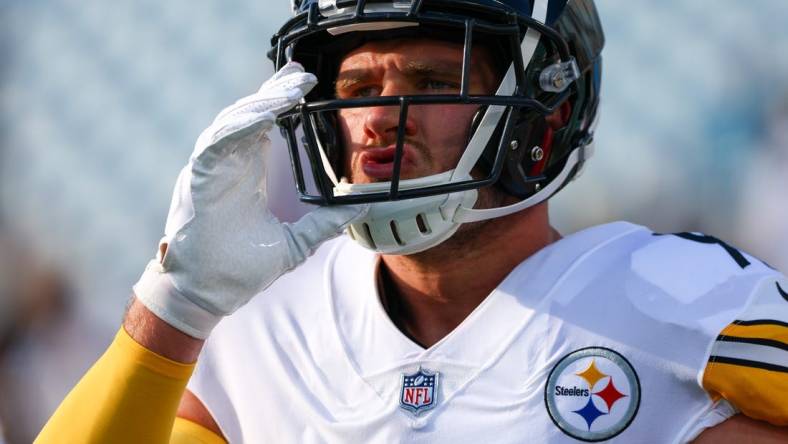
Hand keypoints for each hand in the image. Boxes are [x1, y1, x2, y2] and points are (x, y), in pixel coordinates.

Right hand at [133, 62, 366, 338]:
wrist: (207, 294)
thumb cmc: (240, 269)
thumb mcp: (294, 242)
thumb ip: (323, 223)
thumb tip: (358, 211)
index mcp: (245, 175)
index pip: (263, 128)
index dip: (279, 103)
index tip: (303, 84)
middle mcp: (227, 166)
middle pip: (249, 117)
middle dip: (274, 93)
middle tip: (301, 74)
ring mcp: (210, 171)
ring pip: (233, 123)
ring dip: (261, 104)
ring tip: (289, 90)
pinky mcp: (198, 179)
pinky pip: (217, 143)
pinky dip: (239, 126)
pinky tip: (263, 114)